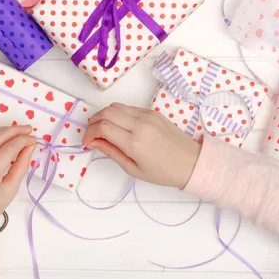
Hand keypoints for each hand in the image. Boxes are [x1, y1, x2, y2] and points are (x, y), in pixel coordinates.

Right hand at [83, 103, 200, 188]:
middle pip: (106, 112)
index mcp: (135, 143)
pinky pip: (128, 107)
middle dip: (93, 121)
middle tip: (92, 134)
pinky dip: (117, 114)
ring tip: (102, 129)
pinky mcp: (152, 112)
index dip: (89, 133)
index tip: (87, 142)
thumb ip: (111, 152)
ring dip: (104, 115)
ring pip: (116, 106)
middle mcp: (140, 125)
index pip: (103, 128)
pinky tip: (118, 126)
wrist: (191, 162)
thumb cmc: (163, 172)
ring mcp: (147, 116)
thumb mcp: (133, 169)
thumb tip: (94, 142)